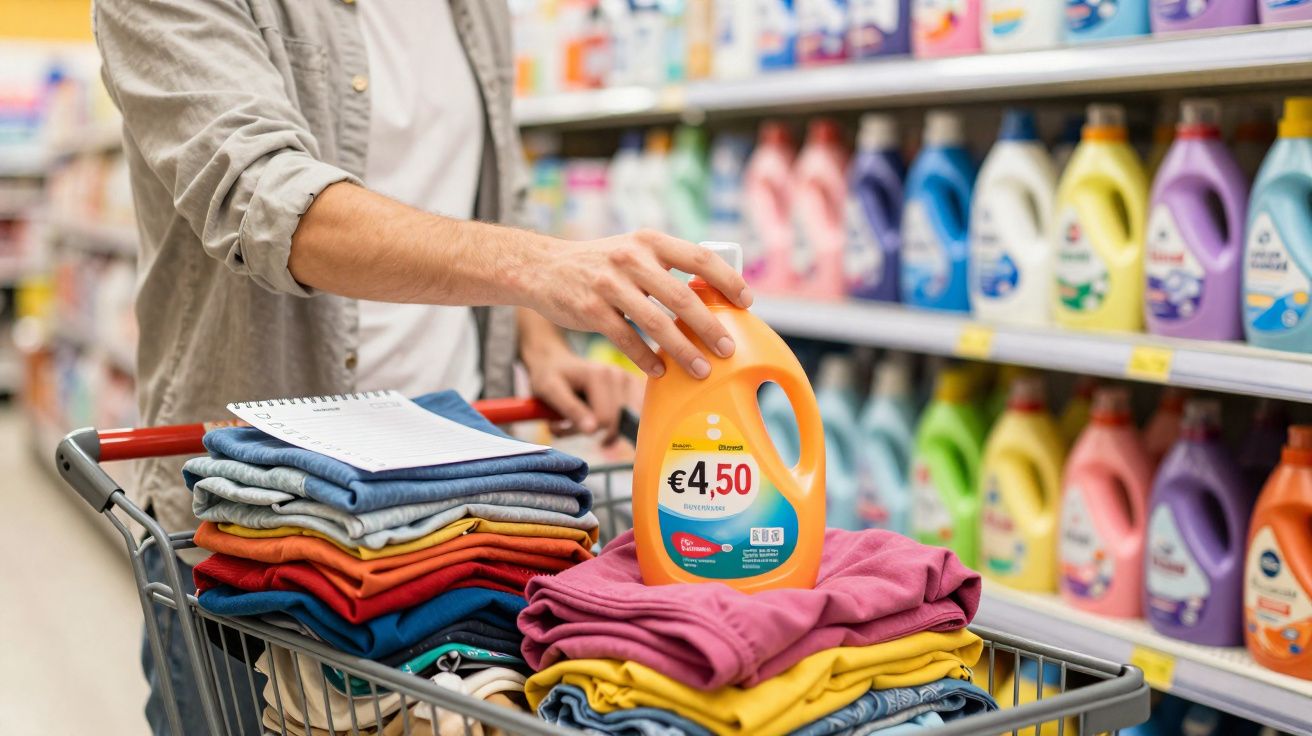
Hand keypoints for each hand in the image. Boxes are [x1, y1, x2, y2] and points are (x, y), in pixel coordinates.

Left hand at [519, 311, 640, 443]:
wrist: (555, 362)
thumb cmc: (549, 377)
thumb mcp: (551, 391)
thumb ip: (571, 410)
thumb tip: (593, 430)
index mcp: (600, 375)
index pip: (604, 420)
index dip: (582, 429)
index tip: (564, 426)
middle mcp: (620, 376)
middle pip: (616, 423)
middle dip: (594, 430)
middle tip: (572, 423)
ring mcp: (629, 381)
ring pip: (626, 423)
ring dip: (606, 430)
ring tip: (586, 418)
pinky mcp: (634, 388)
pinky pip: (634, 418)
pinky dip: (617, 425)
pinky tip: (602, 418)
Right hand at [522, 230, 752, 378]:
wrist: (542, 267)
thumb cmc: (599, 264)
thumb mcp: (632, 250)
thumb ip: (665, 266)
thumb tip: (711, 295)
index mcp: (649, 241)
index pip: (700, 258)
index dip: (728, 280)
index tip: (747, 302)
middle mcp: (631, 259)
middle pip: (683, 297)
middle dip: (710, 327)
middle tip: (728, 348)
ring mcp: (609, 285)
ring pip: (657, 323)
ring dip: (683, 351)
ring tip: (702, 369)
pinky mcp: (591, 310)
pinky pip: (627, 340)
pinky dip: (646, 358)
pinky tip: (659, 372)